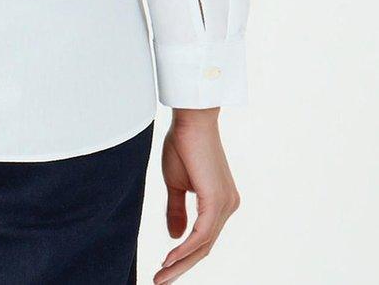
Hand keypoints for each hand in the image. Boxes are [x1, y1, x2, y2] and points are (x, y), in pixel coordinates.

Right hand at [153, 108, 239, 282]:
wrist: (191, 120)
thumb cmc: (183, 144)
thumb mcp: (176, 184)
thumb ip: (177, 210)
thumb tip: (176, 238)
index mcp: (221, 203)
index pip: (203, 239)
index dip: (184, 256)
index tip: (164, 268)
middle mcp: (229, 206)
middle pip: (204, 247)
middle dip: (181, 267)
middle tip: (160, 280)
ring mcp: (226, 205)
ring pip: (203, 245)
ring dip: (180, 263)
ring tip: (161, 276)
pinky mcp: (217, 201)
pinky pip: (201, 235)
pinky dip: (185, 249)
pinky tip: (170, 258)